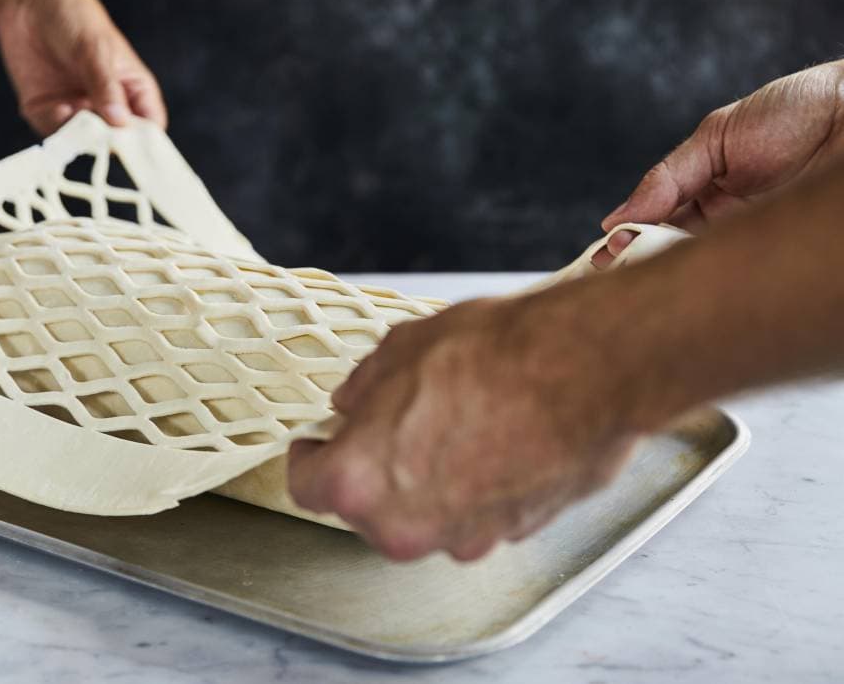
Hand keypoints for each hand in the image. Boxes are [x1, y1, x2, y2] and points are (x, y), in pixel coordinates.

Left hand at [0, 0, 166, 135]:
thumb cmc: (74, 17)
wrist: (29, 0)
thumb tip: (120, 124)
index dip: (146, 143)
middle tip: (100, 136)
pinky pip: (53, 132)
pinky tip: (55, 105)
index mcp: (132, 90)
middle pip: (116, 142)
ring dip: (79, 136)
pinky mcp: (47, 110)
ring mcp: (77, 110)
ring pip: (83, 142)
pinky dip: (54, 126)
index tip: (136, 150)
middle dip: (108, 143)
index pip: (149, 127)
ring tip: (74, 114)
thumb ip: (107, 87)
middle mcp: (106, 106)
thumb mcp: (95, 49)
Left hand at [287, 293, 642, 561]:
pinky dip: (474, 488)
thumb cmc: (490, 357)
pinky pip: (475, 514)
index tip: (316, 442)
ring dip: (426, 481)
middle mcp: (405, 526)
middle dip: (373, 469)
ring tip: (453, 425)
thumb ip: (366, 387)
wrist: (581, 371)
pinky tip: (492, 441)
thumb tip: (353, 401)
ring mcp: (462, 537)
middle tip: (391, 424)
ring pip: (424, 514)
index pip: (306, 486)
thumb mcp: (401, 350)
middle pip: (366, 507)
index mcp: (358, 482)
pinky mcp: (512, 535)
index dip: (309, 457)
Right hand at [599, 60, 843, 262]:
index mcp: (707, 189)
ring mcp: (751, 235)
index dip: (628, 239)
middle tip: (614, 270)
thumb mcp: (716, 136)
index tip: (604, 255)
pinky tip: (681, 272)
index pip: (655, 223)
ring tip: (639, 271)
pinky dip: (706, 275)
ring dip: (667, 267)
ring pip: (698, 263)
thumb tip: (616, 218)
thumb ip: (666, 178)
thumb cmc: (796, 111)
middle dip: (640, 262)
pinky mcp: (774, 250)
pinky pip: (734, 269)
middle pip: (671, 249)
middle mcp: (726, 219)